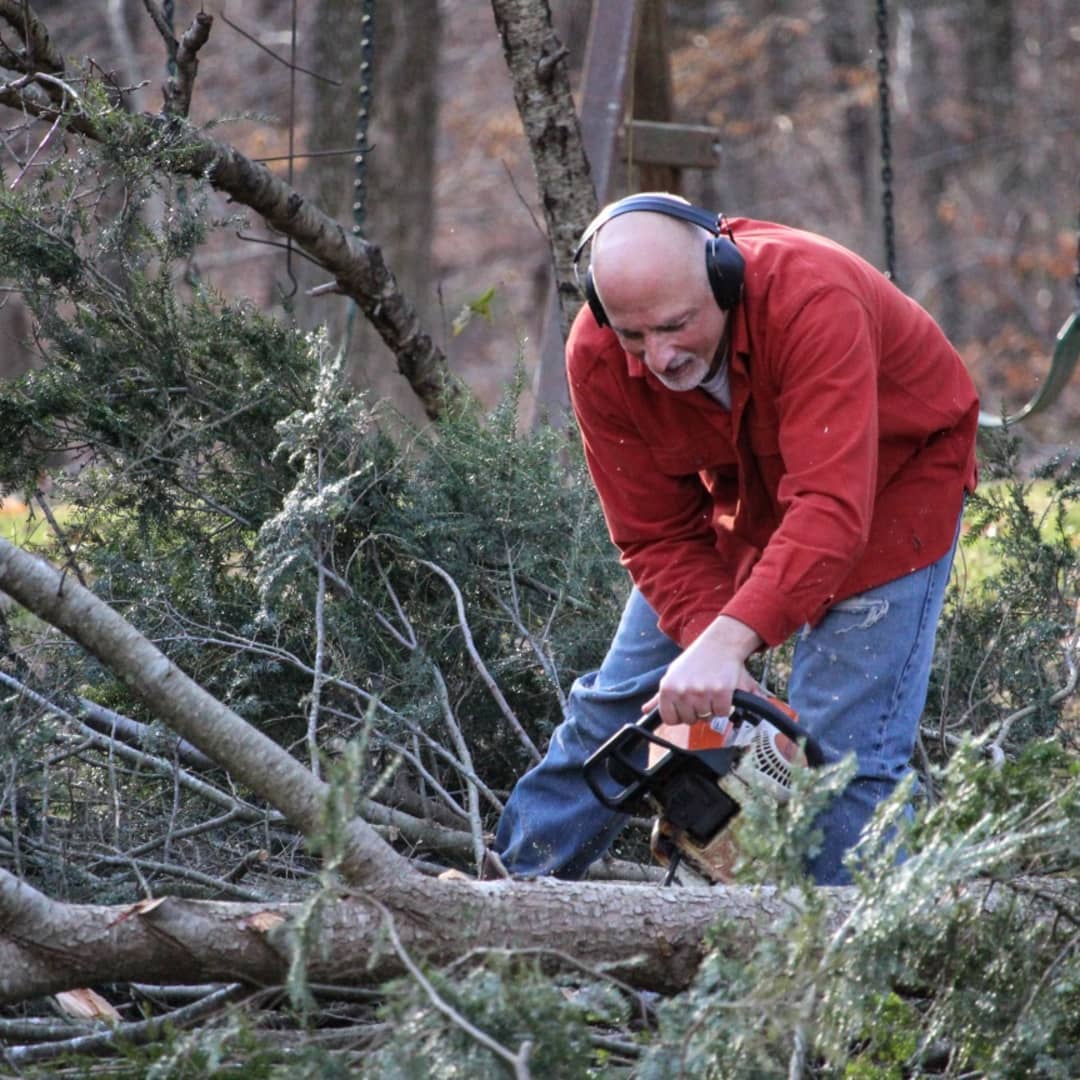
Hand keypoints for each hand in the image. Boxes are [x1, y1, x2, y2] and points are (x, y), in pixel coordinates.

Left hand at [642, 615, 763, 725]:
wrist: (719, 644)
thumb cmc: (695, 660)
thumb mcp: (672, 675)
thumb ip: (659, 696)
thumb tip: (646, 711)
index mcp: (667, 688)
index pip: (669, 719)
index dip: (679, 715)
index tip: (685, 706)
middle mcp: (682, 691)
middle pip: (689, 720)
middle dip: (696, 711)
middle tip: (700, 692)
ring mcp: (701, 692)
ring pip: (707, 718)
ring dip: (710, 707)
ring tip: (710, 688)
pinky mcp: (720, 693)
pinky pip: (722, 713)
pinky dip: (724, 705)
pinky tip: (721, 690)